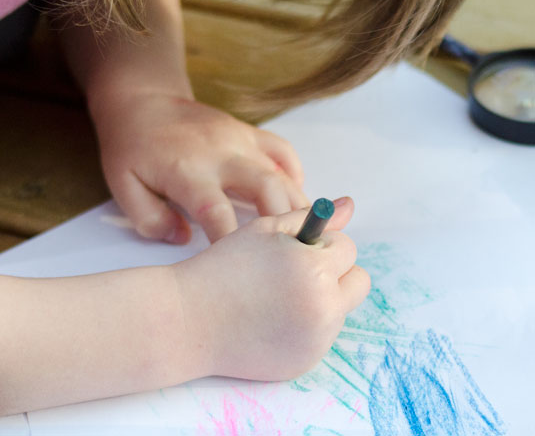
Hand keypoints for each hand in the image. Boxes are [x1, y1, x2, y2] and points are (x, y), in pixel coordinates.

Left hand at [92, 91, 308, 242]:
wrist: (144, 100)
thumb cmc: (132, 147)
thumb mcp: (123, 185)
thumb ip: (149, 218)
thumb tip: (183, 238)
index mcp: (187, 170)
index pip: (216, 211)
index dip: (232, 241)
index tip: (243, 268)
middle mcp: (221, 153)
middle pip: (265, 187)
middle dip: (282, 222)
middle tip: (292, 253)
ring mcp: (239, 139)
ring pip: (281, 172)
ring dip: (297, 204)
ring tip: (303, 233)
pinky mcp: (248, 131)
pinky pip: (282, 150)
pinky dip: (295, 174)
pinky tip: (293, 197)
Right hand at [173, 197, 370, 380]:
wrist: (189, 319)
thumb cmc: (224, 267)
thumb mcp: (266, 229)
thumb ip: (310, 218)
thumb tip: (349, 205)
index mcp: (316, 271)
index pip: (347, 248)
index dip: (320, 243)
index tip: (293, 248)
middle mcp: (325, 310)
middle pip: (358, 281)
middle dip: (334, 271)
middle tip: (295, 270)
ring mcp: (317, 341)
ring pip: (341, 308)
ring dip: (323, 296)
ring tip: (281, 295)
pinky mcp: (306, 363)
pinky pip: (323, 334)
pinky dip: (308, 323)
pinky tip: (275, 319)